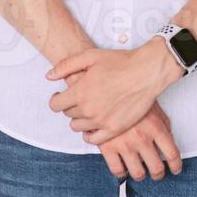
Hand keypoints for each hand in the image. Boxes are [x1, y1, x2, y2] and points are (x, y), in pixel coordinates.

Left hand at [46, 38, 183, 143]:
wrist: (147, 71)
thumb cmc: (121, 61)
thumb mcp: (91, 56)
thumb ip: (66, 66)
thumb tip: (49, 76)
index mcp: (80, 91)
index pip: (56, 105)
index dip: (57, 99)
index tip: (61, 97)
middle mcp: (88, 109)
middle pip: (68, 115)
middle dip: (71, 106)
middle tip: (81, 98)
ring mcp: (101, 121)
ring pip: (79, 127)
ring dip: (81, 119)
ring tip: (90, 109)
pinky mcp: (114, 129)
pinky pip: (94, 139)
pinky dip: (91, 134)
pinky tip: (95, 124)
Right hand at [97, 102, 182, 181]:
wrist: (105, 89)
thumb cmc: (131, 94)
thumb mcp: (152, 105)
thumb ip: (163, 123)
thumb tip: (169, 138)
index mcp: (155, 126)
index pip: (172, 154)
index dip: (176, 165)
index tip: (175, 169)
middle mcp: (141, 138)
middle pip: (156, 168)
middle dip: (158, 173)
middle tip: (157, 172)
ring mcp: (124, 144)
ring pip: (137, 173)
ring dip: (141, 174)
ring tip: (140, 171)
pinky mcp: (107, 148)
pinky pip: (117, 171)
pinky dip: (122, 173)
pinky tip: (123, 167)